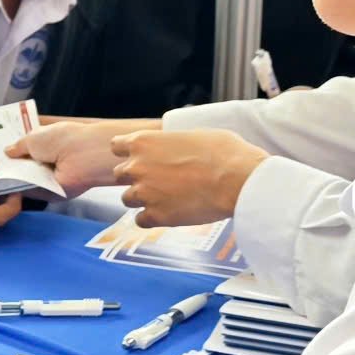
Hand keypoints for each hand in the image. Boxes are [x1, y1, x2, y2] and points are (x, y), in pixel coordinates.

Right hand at [5, 118, 147, 194]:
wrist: (84, 156)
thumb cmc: (61, 140)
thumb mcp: (33, 137)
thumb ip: (18, 146)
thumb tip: (7, 151)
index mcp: (45, 144)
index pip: (24, 151)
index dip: (11, 153)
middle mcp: (47, 161)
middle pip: (23, 167)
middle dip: (7, 167)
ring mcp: (49, 178)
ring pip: (24, 180)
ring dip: (11, 178)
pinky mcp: (50, 193)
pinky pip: (30, 192)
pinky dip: (19, 190)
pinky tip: (2, 187)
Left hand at [109, 128, 268, 225]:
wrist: (238, 180)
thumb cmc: (224, 152)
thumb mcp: (194, 134)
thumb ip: (172, 142)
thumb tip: (174, 146)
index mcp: (143, 142)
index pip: (116, 146)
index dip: (127, 152)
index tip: (140, 157)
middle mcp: (136, 167)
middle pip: (119, 174)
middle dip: (136, 177)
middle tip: (158, 180)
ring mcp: (144, 193)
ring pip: (127, 199)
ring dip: (142, 199)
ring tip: (165, 198)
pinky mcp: (155, 216)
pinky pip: (140, 220)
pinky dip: (151, 218)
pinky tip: (168, 214)